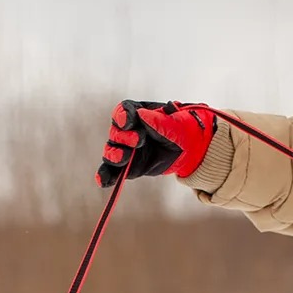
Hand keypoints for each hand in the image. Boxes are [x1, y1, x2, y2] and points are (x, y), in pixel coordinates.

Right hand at [96, 100, 215, 186]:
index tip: (128, 122)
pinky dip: (106, 176)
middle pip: (116, 132)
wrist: (190, 151)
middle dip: (123, 137)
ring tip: (123, 158)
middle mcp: (128, 131)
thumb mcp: (176, 124)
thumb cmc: (183, 131)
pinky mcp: (128, 167)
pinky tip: (102, 180)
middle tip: (138, 141)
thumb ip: (160, 121)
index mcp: (139, 113)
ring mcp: (127, 150)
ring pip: (111, 151)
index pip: (123, 111)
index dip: (122, 116)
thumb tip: (142, 116)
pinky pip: (112, 172)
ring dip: (113, 155)